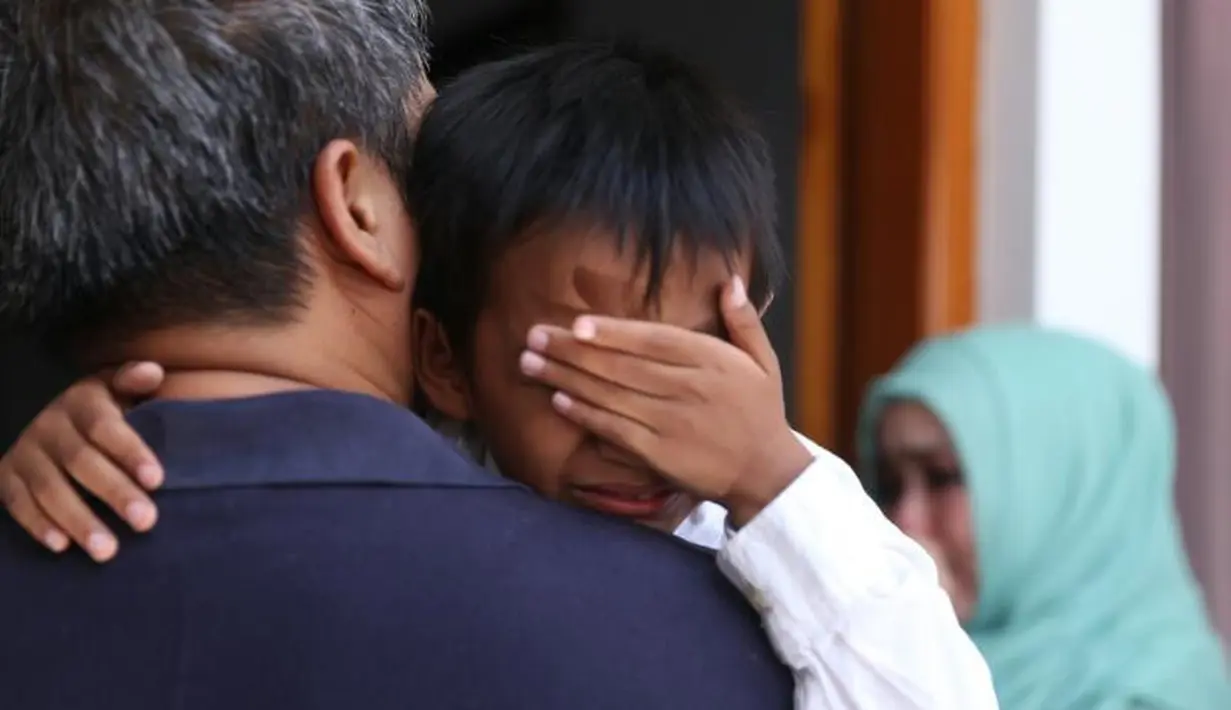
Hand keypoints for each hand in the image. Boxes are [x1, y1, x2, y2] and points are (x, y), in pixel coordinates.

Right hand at [0, 362, 164, 560]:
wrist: (31, 408)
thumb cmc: (92, 406)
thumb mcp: (109, 385)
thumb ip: (131, 381)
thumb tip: (153, 371)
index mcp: (81, 403)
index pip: (105, 428)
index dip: (131, 452)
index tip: (158, 479)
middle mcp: (49, 427)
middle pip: (82, 462)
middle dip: (114, 493)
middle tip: (146, 522)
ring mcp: (24, 452)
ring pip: (49, 488)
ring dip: (78, 520)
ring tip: (108, 550)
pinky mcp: (5, 475)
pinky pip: (16, 501)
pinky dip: (37, 524)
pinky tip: (61, 546)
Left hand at [520, 277, 812, 526]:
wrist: (765, 472)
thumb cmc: (760, 412)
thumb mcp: (763, 361)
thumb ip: (743, 320)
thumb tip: (730, 280)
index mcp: (710, 360)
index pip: (653, 341)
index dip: (613, 332)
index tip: (576, 323)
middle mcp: (688, 388)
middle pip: (621, 365)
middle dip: (572, 350)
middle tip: (533, 335)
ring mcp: (670, 422)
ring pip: (610, 395)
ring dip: (566, 378)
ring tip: (530, 362)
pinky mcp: (658, 454)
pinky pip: (615, 429)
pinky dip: (585, 415)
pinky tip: (557, 401)